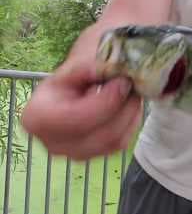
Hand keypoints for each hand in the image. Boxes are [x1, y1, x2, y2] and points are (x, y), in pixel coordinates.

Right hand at [21, 58, 141, 160]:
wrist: (81, 82)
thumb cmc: (77, 70)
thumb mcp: (79, 59)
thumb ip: (89, 66)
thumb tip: (105, 71)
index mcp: (37, 117)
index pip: (78, 118)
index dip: (106, 101)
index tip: (123, 81)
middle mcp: (53, 142)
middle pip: (101, 134)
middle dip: (123, 107)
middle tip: (132, 84)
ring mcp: (74, 153)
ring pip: (115, 140)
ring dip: (130, 114)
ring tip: (130, 92)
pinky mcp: (95, 154)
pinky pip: (122, 142)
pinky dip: (130, 122)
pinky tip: (128, 105)